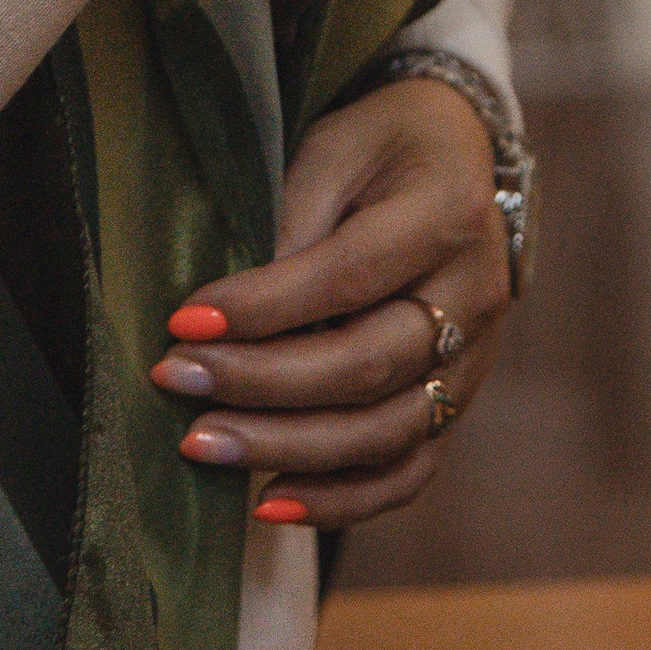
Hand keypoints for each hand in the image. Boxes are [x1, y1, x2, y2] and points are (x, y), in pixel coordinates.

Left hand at [149, 73, 511, 528]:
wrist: (458, 159)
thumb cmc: (383, 146)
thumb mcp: (337, 147)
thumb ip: (293, 219)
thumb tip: (227, 313)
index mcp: (448, 215)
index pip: (349, 276)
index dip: (265, 307)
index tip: (185, 321)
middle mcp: (475, 297)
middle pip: (366, 365)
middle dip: (261, 383)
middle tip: (174, 379)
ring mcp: (475, 361)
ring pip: (384, 431)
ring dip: (287, 448)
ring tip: (202, 444)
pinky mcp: (458, 402)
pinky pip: (406, 471)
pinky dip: (340, 499)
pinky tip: (269, 502)